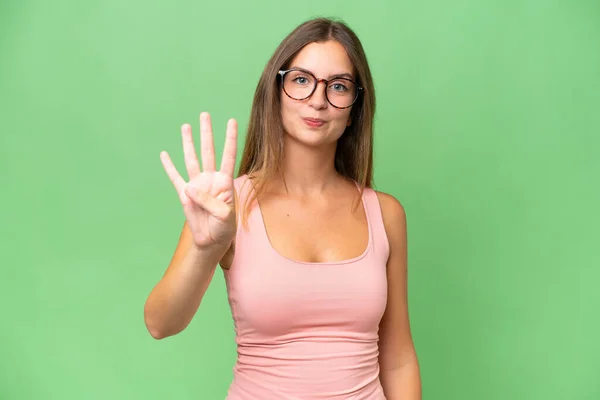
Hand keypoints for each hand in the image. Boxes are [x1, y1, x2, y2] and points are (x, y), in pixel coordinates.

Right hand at [160, 112, 237, 248]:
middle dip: (207, 133)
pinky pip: (175, 177)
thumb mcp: (224, 215)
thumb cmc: (224, 228)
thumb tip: (190, 188)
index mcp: (225, 182)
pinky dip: (169, 166)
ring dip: (188, 143)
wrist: (211, 241)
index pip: (229, 156)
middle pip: (208, 151)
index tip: (232, 121)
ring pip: (191, 159)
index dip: (230, 139)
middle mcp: (211, 179)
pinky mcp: (184, 194)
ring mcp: (197, 185)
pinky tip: (164, 154)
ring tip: (186, 126)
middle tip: (204, 115)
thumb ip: (209, 201)